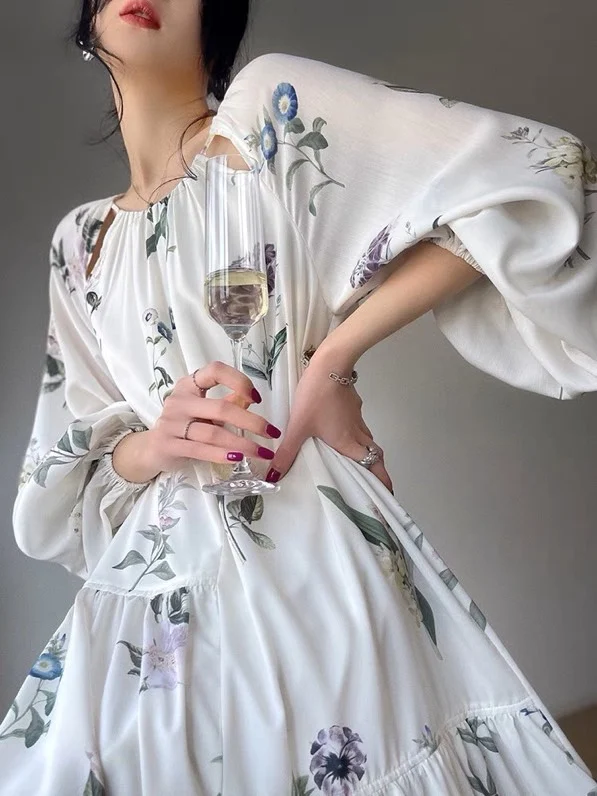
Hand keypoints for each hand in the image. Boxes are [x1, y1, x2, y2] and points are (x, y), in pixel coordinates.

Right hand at [114, 361, 281, 481]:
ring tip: (262, 453)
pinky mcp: (168, 444)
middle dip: (252, 422)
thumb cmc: (186, 425)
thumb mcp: (206, 410)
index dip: (239, 380)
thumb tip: (252, 398)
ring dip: (242, 444)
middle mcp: (179, 400)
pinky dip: (221, 454)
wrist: (152, 448)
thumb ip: (228, 402)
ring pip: (213, 433)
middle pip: (221, 407)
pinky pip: (200, 449)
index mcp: (190, 384)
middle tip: (272, 432)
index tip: (256, 398)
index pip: (215, 370)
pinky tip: (238, 458)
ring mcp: (171, 422)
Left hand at [265, 355, 393, 492]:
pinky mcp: (353, 405)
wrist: (330, 364)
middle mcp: (357, 432)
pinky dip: (358, 436)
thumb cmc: (316, 396)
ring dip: (367, 453)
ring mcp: (357, 417)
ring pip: (368, 440)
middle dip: (377, 471)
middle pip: (375, 455)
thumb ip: (286, 452)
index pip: (373, 466)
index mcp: (348, 442)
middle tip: (375, 483)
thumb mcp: (298, 426)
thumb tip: (273, 476)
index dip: (383, 482)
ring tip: (358, 463)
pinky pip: (360, 426)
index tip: (387, 495)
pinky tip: (343, 434)